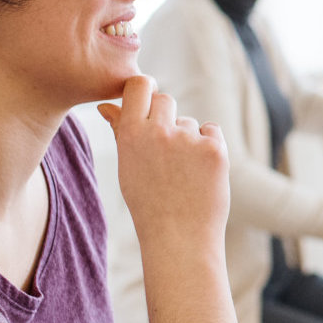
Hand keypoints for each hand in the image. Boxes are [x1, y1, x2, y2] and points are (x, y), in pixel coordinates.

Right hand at [97, 76, 229, 247]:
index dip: (145, 90)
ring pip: (190, 122)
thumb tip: (107, 106)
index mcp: (131, 134)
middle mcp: (159, 132)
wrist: (178, 238)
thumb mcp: (127, 167)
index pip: (139, 85)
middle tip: (167, 151)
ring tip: (182, 173)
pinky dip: (209, 146)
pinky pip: (212, 131)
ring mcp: (188, 139)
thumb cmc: (148, 203)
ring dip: (188, 139)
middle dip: (167, 118)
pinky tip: (200, 173)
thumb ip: (121, 131)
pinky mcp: (215, 148)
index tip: (148, 102)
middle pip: (166, 100)